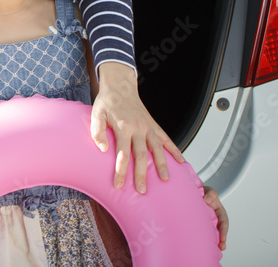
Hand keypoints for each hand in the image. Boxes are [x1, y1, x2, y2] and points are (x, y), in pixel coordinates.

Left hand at [90, 63, 184, 193]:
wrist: (120, 86)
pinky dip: (174, 150)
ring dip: (162, 164)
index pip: (122, 153)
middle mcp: (138, 128)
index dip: (121, 170)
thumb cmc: (107, 103)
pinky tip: (181, 162)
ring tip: (165, 179)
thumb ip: (97, 131)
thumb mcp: (96, 114)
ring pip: (157, 148)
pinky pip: (166, 139)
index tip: (119, 185)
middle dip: (142, 173)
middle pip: (141, 155)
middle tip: (142, 190)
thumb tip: (103, 149)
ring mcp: (148, 127)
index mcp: (123, 127)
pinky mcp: (154, 125)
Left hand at [203, 186, 228, 250]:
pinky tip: (198, 242)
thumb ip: (211, 194)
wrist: (194, 191)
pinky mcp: (200, 222)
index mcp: (219, 211)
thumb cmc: (204, 192)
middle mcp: (215, 218)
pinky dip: (202, 236)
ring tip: (212, 249)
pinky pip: (202, 230)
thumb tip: (207, 200)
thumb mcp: (209, 191)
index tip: (223, 238)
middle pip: (219, 230)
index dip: (223, 231)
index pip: (223, 221)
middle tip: (220, 247)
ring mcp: (208, 221)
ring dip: (212, 240)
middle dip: (221, 240)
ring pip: (211, 232)